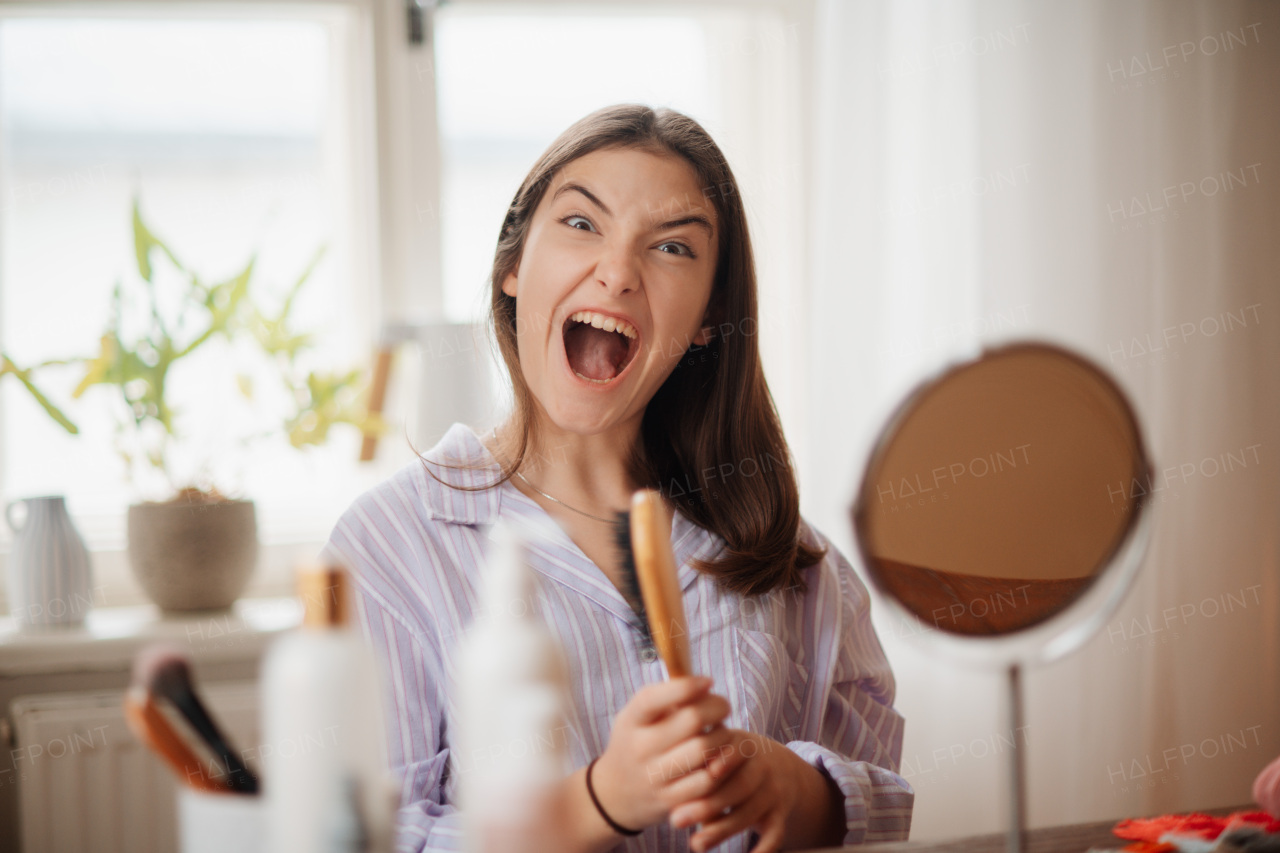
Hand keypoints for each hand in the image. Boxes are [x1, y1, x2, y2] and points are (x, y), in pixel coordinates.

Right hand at [590, 676, 740, 831]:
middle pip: (692, 720)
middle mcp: (640, 748)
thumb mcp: (637, 716)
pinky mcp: (671, 800)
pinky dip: (721, 765)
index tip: (707, 681)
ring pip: (704, 750)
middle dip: (717, 707)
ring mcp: (654, 777)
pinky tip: (720, 757)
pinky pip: (707, 780)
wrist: (615, 793)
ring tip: (723, 732)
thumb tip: (705, 684)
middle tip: (723, 707)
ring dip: (723, 737)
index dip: (686, 686)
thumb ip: (665, 698)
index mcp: (631, 721)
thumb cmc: (636, 742)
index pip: (653, 699)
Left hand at [667, 729, 804, 852]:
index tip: (709, 772)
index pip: (733, 752)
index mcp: (743, 745)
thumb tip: (677, 797)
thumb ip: (700, 766)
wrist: (781, 767)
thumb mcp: (721, 751)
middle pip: (739, 786)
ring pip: (750, 813)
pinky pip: (774, 834)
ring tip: (695, 844)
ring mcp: (773, 792)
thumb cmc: (732, 761)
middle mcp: (762, 767)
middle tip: (676, 820)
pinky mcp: (779, 815)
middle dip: (708, 805)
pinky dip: (763, 849)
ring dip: (721, 830)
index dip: (723, 761)